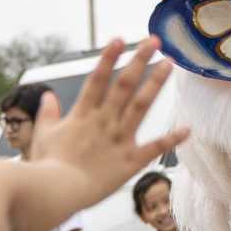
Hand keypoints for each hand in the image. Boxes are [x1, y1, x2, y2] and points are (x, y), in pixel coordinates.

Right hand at [28, 38, 188, 212]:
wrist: (57, 191)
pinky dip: (171, 138)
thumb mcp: (43, 135)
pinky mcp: (130, 161)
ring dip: (155, 83)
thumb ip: (47, 113)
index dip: (109, 58)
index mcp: (83, 114)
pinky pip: (154, 148)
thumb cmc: (47, 166)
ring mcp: (119, 139)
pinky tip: (187, 128)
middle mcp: (104, 121)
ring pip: (141, 105)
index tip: (120, 39)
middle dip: (139, 60)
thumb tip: (48, 95)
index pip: (98, 79)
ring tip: (169, 65)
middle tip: (155, 41)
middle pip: (124, 84)